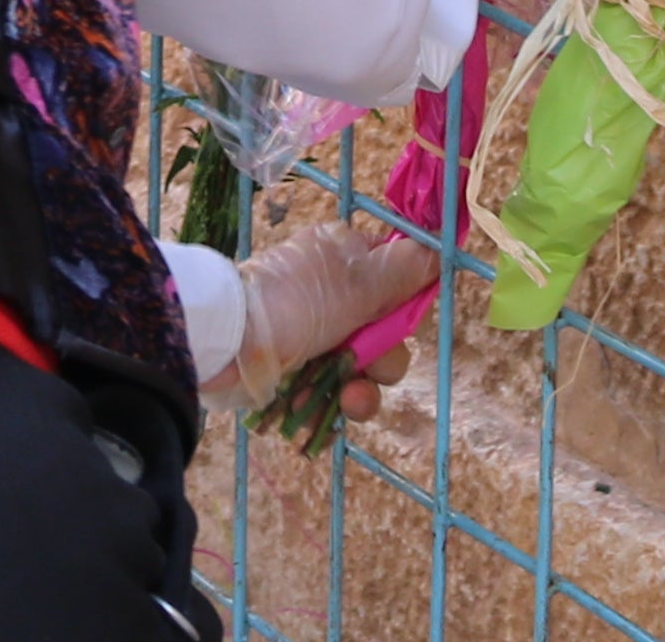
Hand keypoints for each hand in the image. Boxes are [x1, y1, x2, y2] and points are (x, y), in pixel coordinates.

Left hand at [212, 222, 441, 423]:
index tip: (400, 322)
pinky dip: (323, 409)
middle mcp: (332, 297)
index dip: (404, 308)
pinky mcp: (295, 372)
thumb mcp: (358, 279)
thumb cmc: (296, 300)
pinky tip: (311, 415)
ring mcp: (313, 336)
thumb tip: (437, 249)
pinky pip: (327, 397)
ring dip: (359, 394)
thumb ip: (403, 269)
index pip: (395, 281)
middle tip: (364, 366)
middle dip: (381, 363)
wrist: (227, 341)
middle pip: (383, 338)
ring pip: (360, 375)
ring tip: (346, 403)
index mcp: (345, 259)